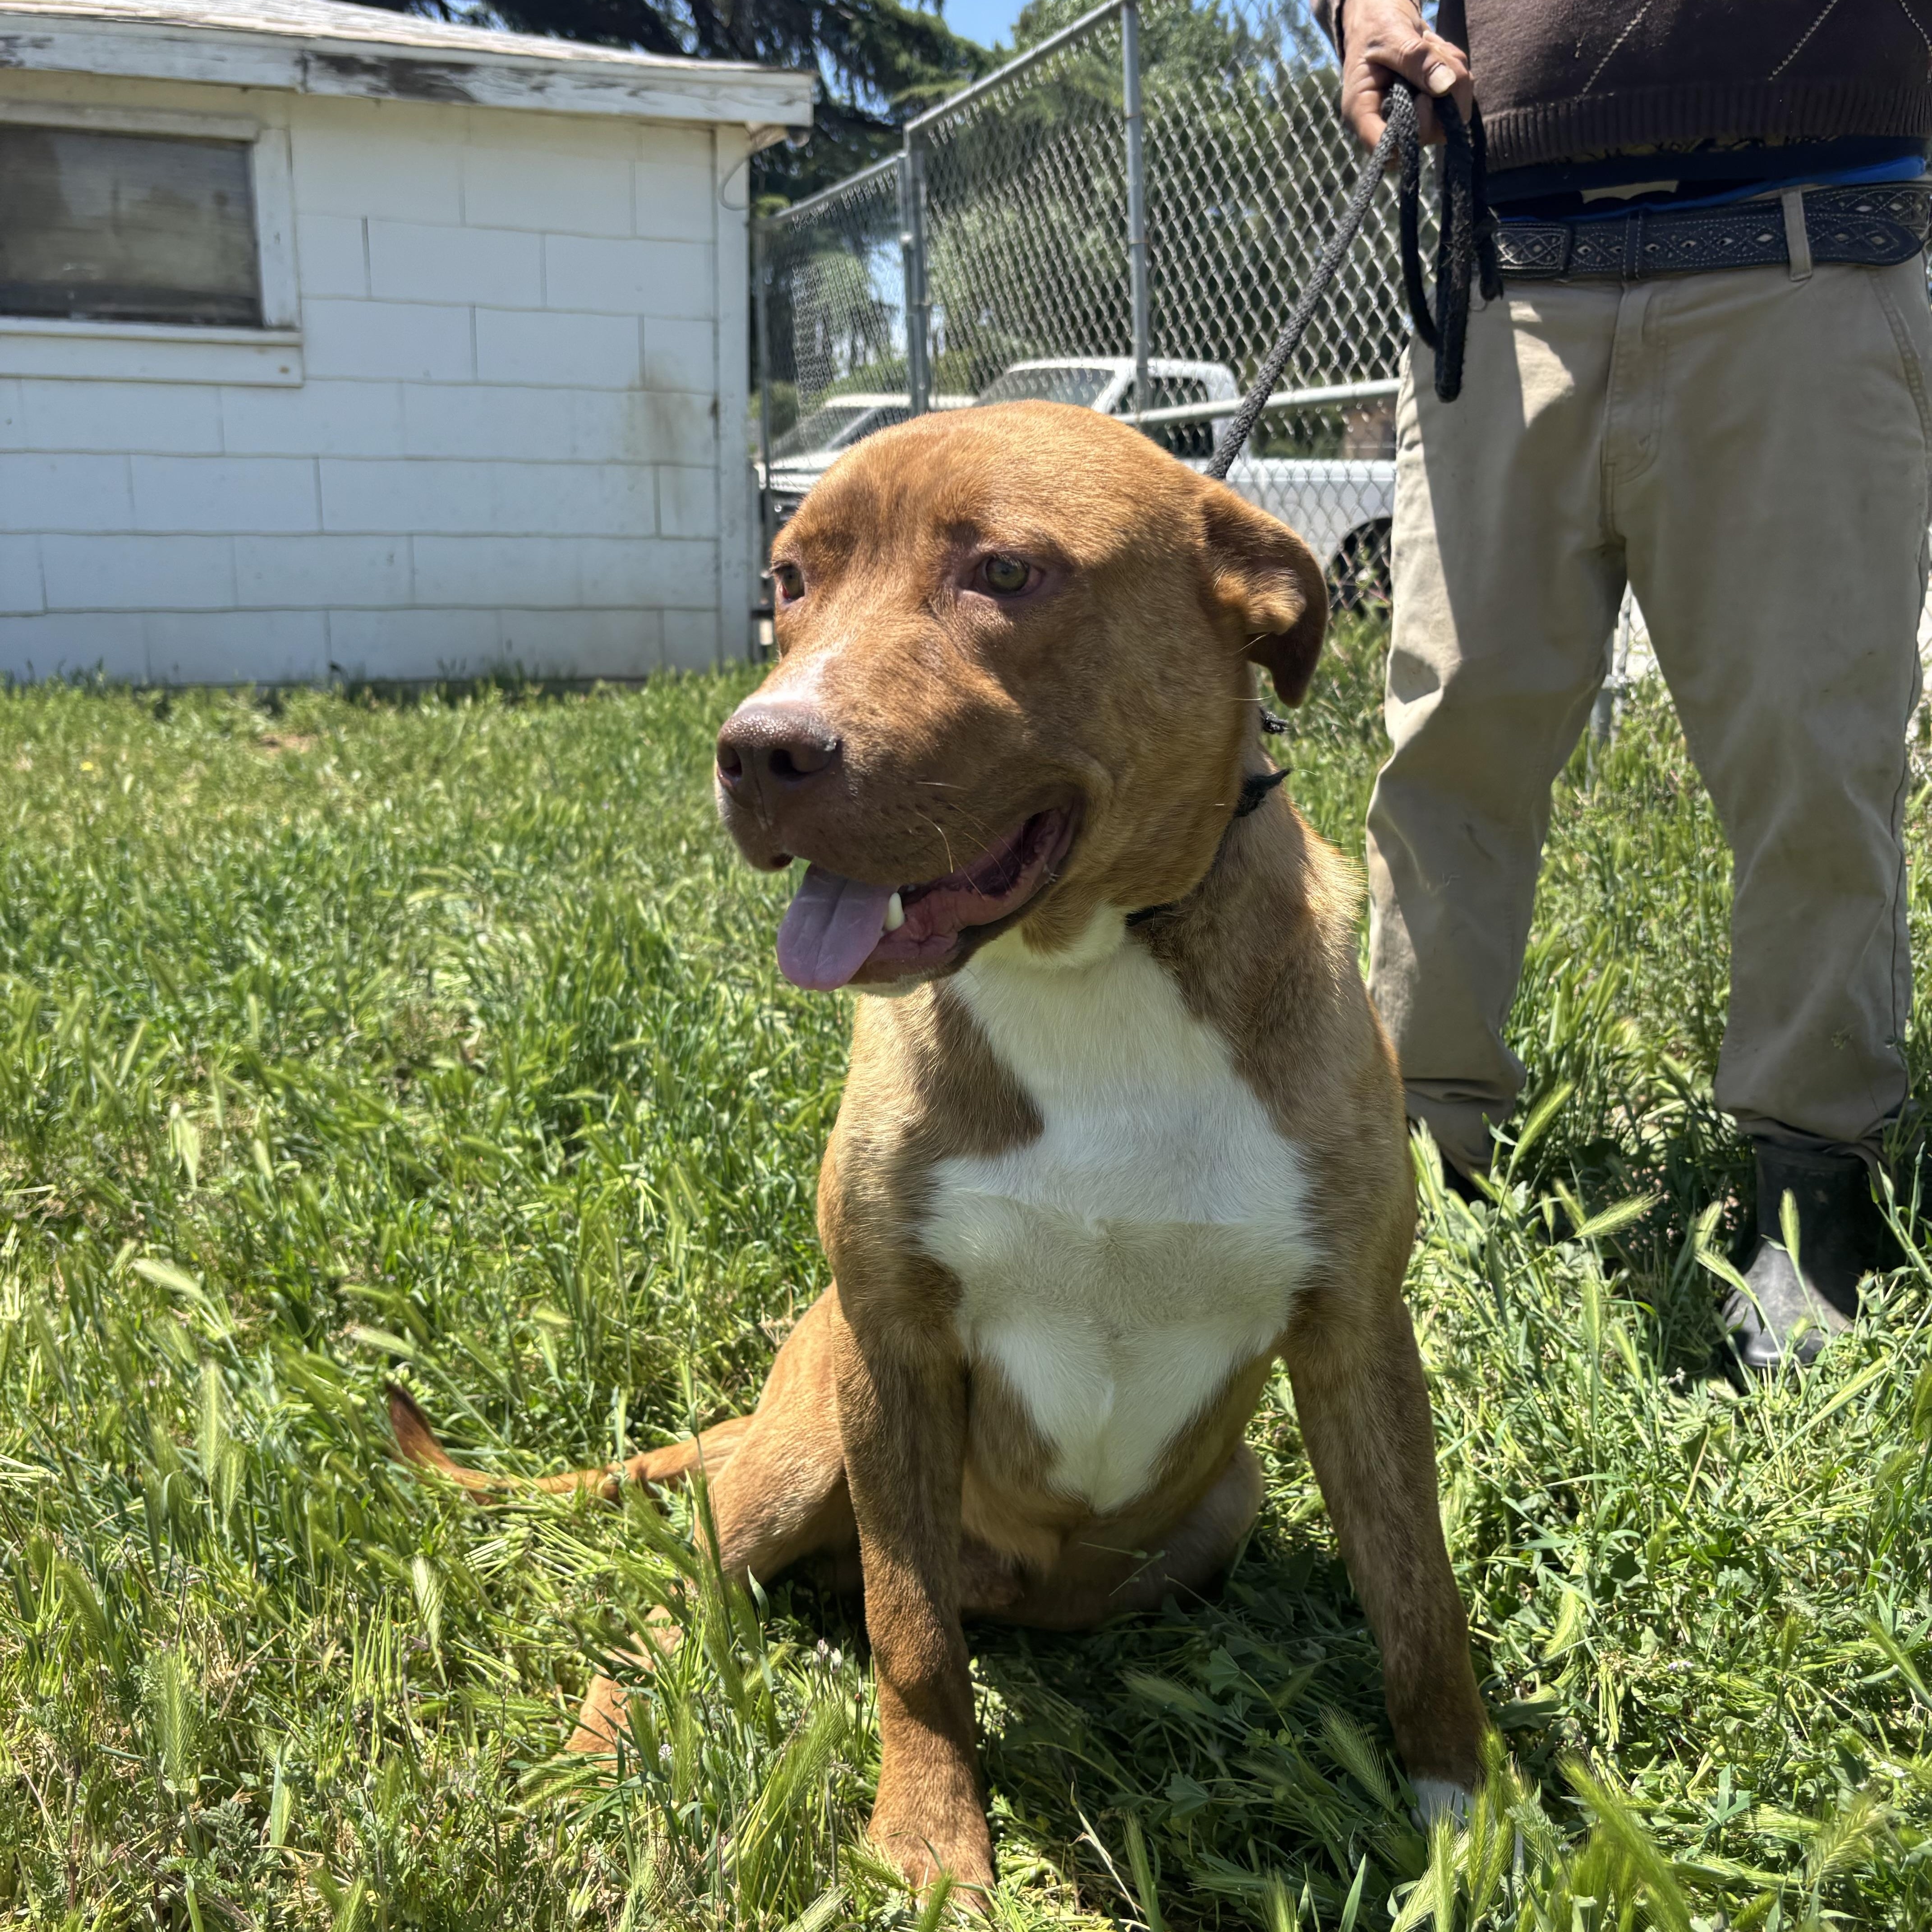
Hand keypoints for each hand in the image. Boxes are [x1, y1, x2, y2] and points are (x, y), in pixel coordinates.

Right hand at [1336, 0, 1474, 150]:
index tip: (1423, 97)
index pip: (1389, 149)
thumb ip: (1415, 58)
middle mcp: (1388, 121)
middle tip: (1431, 50)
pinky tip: (1436, 51)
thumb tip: (1446, 84)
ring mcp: (1412, 116)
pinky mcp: (1430, 105)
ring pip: (1451, 111)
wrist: (1381, 15)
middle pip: (1429, 133)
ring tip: (1430, 45)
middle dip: (1443, 90)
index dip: (1415, 131)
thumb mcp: (1390, 35)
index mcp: (1364, 112)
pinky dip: (1455, 66)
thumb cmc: (1374, 25)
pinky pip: (1459, 93)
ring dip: (1452, 70)